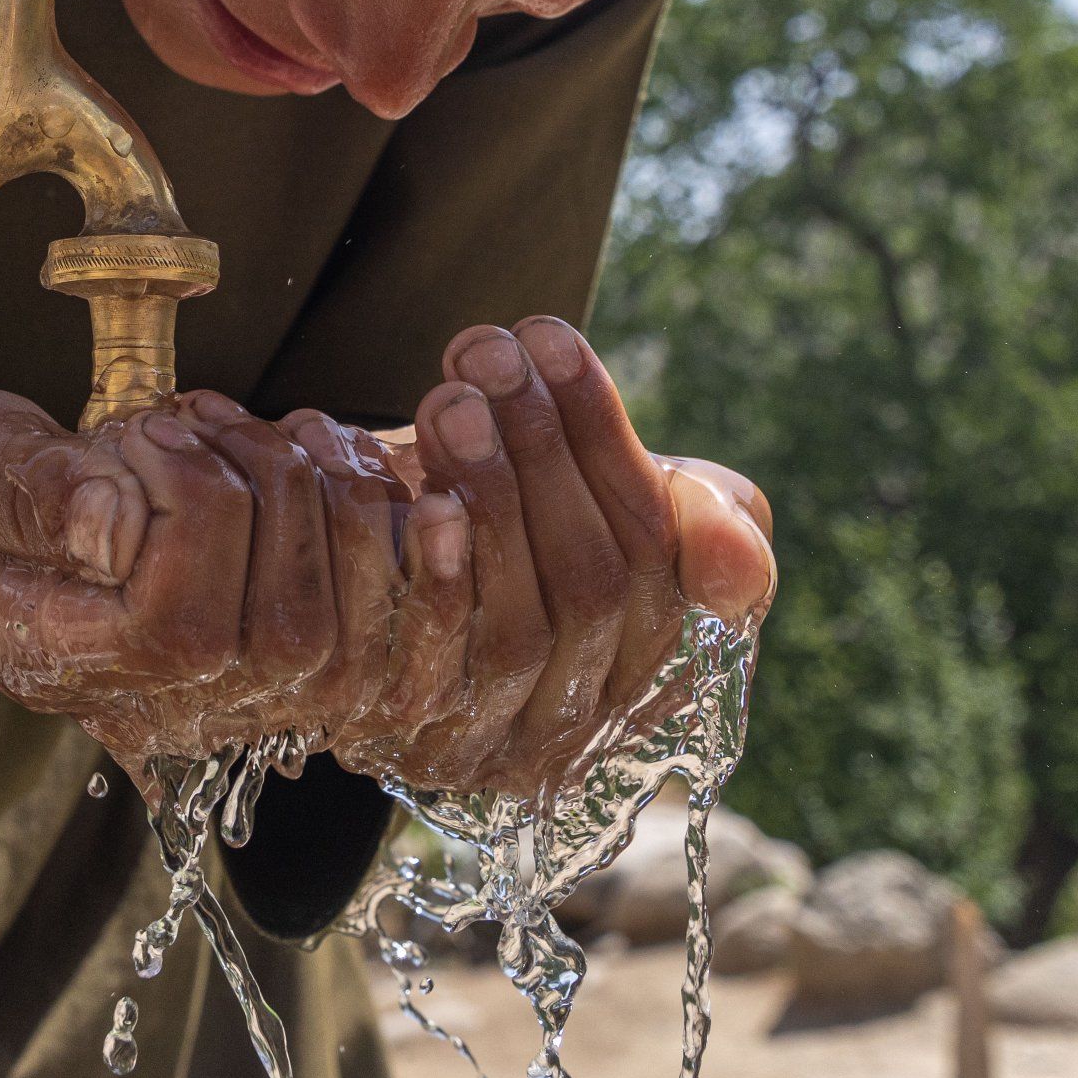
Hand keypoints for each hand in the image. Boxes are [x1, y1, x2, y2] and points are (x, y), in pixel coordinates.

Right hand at [0, 383, 401, 768]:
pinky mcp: (265, 655)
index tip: (143, 425)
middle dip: (269, 487)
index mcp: (65, 663)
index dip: (195, 502)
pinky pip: (366, 620)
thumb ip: (31, 493)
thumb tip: (116, 522)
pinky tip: (320, 448)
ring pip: (341, 632)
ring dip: (325, 497)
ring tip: (257, 425)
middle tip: (200, 412)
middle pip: (284, 634)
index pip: (182, 624)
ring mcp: (216, 691)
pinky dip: (364, 519)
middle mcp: (151, 702)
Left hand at [350, 316, 775, 801]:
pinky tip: (424, 501)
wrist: (350, 579)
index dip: (603, 440)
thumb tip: (727, 569)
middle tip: (489, 354)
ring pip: (523, 628)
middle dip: (544, 452)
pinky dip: (440, 578)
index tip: (548, 337)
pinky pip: (438, 668)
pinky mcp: (408, 741)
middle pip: (593, 584)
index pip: (655, 550)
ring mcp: (496, 738)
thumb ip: (696, 511)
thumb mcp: (608, 496)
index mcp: (652, 657)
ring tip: (453, 398)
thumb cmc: (508, 519)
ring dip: (492, 499)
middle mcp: (585, 716)